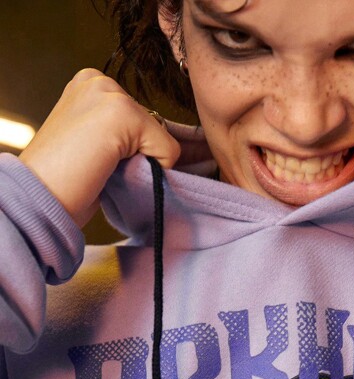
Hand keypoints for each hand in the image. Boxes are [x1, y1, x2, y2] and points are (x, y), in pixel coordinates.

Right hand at [19, 69, 179, 227]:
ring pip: (162, 140)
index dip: (134, 151)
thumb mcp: (97, 146)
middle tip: (102, 168)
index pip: (143, 120)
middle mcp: (99, 80)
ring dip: (143, 165)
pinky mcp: (122, 113)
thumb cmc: (67, 182)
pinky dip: (151, 171)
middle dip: (141, 156)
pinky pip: (168, 152)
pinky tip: (112, 169)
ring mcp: (109, 93)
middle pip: (156, 128)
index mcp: (89, 84)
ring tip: (105, 169)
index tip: (102, 161)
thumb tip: (185, 152)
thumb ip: (128, 137)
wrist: (41, 196)